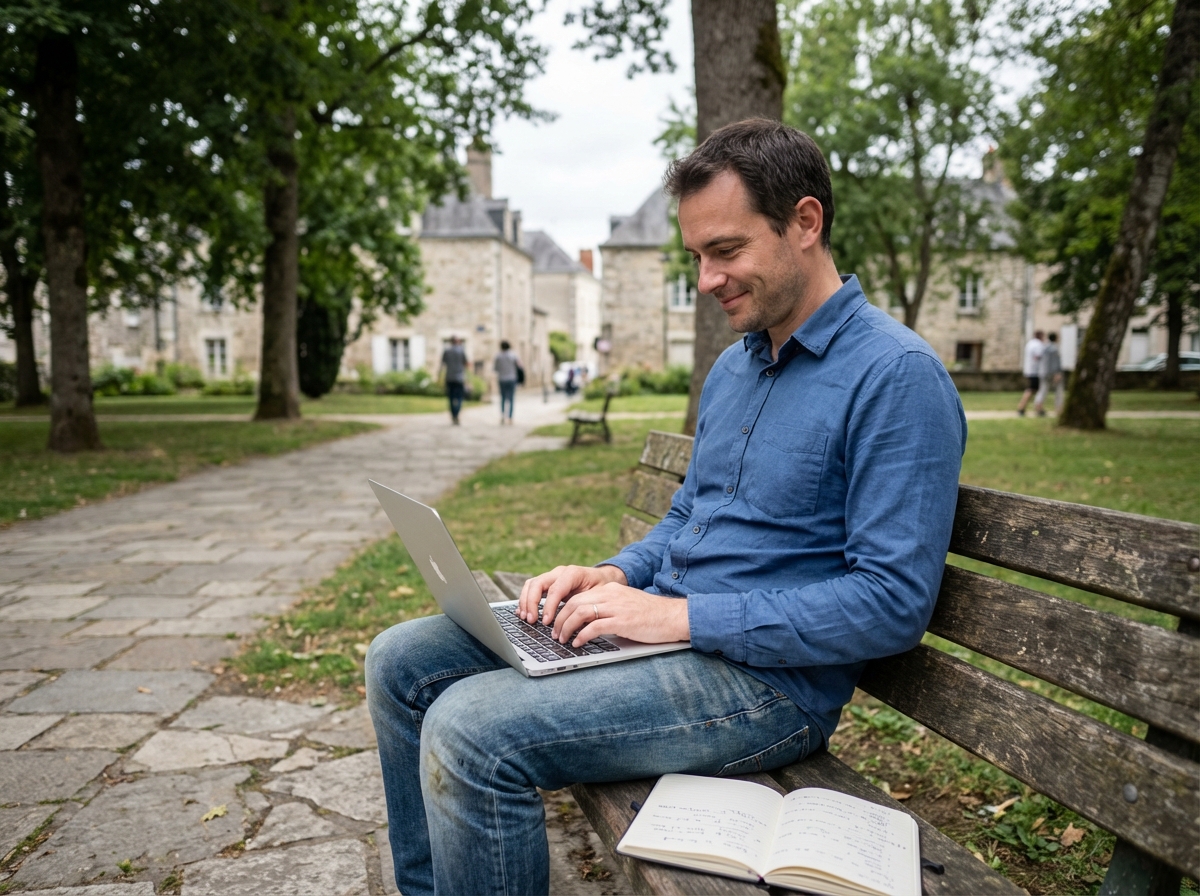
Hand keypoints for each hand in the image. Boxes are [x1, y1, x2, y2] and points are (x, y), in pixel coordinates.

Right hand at [518, 564, 625, 625]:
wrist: (602, 579)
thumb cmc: (601, 588)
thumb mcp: (599, 595)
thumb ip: (587, 605)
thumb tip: (578, 622)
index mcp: (573, 573)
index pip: (555, 589)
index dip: (549, 606)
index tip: (546, 622)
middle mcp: (559, 572)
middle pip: (538, 584)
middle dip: (532, 603)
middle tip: (532, 621)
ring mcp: (552, 576)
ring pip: (531, 584)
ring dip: (525, 601)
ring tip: (526, 618)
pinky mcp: (547, 583)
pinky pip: (531, 588)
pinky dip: (525, 599)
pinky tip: (523, 612)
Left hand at [551, 582, 690, 646]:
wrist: (673, 616)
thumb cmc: (652, 615)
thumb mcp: (626, 605)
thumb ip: (608, 609)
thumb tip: (588, 623)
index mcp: (610, 590)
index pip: (578, 596)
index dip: (563, 610)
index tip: (558, 623)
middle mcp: (610, 595)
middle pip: (574, 603)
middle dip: (560, 620)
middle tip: (555, 634)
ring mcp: (616, 607)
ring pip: (580, 612)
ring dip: (567, 628)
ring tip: (563, 640)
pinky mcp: (622, 621)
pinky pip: (594, 626)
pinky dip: (582, 636)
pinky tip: (578, 643)